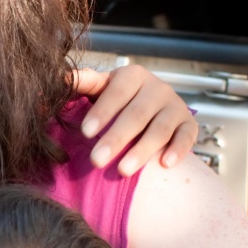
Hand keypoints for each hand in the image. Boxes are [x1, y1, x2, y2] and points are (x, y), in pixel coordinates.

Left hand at [74, 65, 197, 174]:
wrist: (152, 106)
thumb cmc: (117, 100)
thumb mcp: (100, 88)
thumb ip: (82, 83)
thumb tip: (58, 78)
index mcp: (132, 76)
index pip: (116, 93)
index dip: (102, 112)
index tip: (85, 132)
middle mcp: (157, 88)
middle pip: (137, 114)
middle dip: (116, 138)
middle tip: (96, 160)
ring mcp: (176, 106)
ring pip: (160, 129)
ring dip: (142, 151)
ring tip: (123, 171)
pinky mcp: (189, 124)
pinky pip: (186, 137)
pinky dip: (178, 150)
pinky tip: (165, 165)